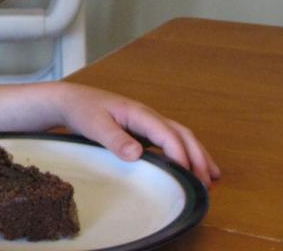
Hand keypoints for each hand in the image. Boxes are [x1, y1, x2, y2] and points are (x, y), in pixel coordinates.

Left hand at [53, 83, 220, 186]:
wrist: (70, 101)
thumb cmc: (82, 110)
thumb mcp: (94, 125)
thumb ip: (115, 139)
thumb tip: (138, 154)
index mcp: (138, 113)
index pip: (167, 133)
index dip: (179, 153)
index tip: (187, 174)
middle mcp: (148, 116)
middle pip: (182, 134)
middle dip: (198, 157)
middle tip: (207, 182)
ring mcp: (147, 123)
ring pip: (180, 137)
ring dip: (197, 155)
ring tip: (212, 177)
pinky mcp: (143, 131)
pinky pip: (170, 141)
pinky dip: (185, 154)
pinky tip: (190, 168)